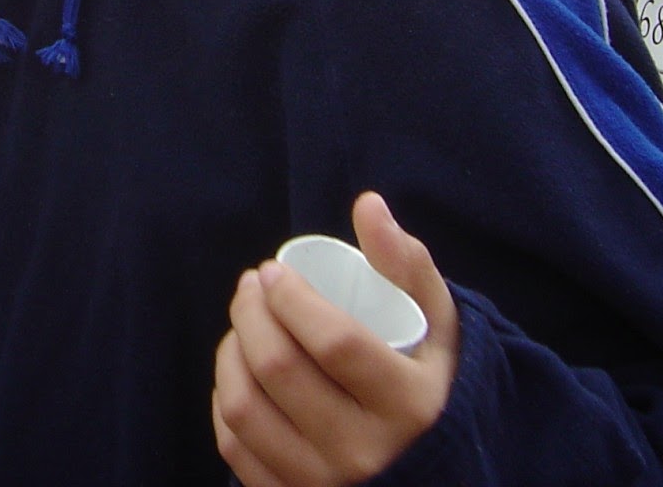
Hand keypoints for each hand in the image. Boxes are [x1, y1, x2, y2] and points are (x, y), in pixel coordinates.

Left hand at [212, 193, 458, 486]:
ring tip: (242, 325)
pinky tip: (238, 372)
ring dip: (229, 352)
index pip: (334, 342)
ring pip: (247, 409)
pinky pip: (235, 448)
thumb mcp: (437, 325)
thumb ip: (405, 263)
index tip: (272, 272)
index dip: (290, 298)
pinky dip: (225, 400)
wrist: (437, 471)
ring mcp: (326, 485)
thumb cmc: (429, 384)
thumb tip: (367, 204)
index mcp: (410, 405)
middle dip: (250, 313)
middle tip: (251, 287)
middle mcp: (367, 454)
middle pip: (280, 370)